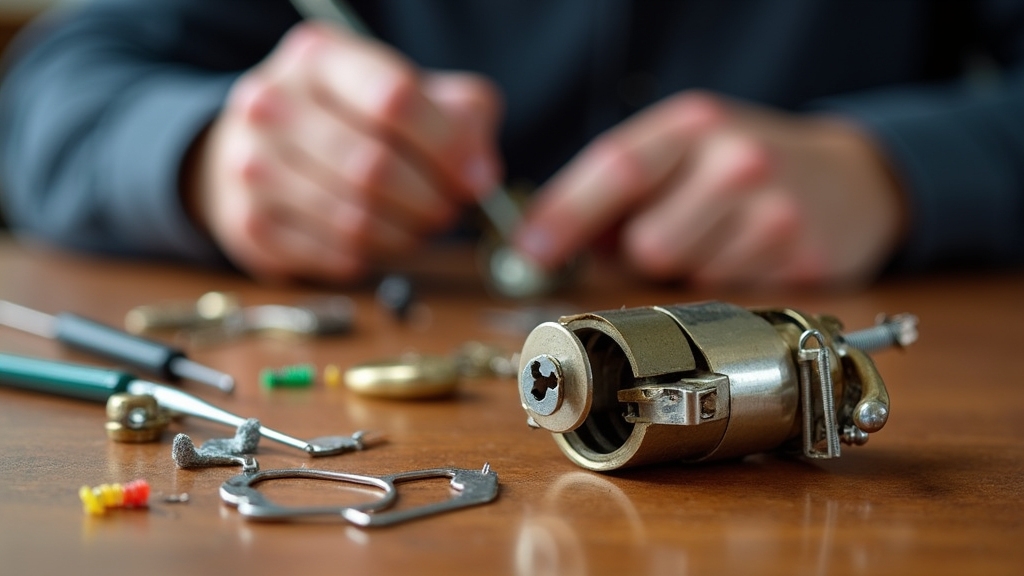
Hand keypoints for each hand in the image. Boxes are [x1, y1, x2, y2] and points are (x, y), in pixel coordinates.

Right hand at [183, 22, 501, 282]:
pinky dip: (371, 257)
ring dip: (404, 235)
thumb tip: (479, 175)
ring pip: (353, 219)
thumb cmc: (354, 117)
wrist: (266, 145)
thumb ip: (460, 118)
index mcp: (318, 57)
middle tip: (448, 210)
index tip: (474, 177)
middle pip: (372, 166)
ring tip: (418, 225)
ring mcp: (250, 164)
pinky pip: (333, 255)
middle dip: (429, 200)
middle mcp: (271, 103)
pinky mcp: (249, 223)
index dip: (446, 147)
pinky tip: (378, 239)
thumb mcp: (413, 92)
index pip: (394, 99)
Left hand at [514, 92, 906, 287]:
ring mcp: (776, 212)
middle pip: (646, 244)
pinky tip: (748, 255)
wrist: (851, 177)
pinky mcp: (802, 261)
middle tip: (668, 232)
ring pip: (685, 277)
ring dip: (686, 271)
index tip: (529, 252)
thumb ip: (620, 187)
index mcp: (695, 123)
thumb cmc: (743, 163)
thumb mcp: (684, 148)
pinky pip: (728, 296)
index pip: (616, 170)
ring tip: (717, 237)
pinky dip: (725, 285)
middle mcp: (738, 160)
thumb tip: (552, 244)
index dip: (564, 217)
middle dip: (641, 254)